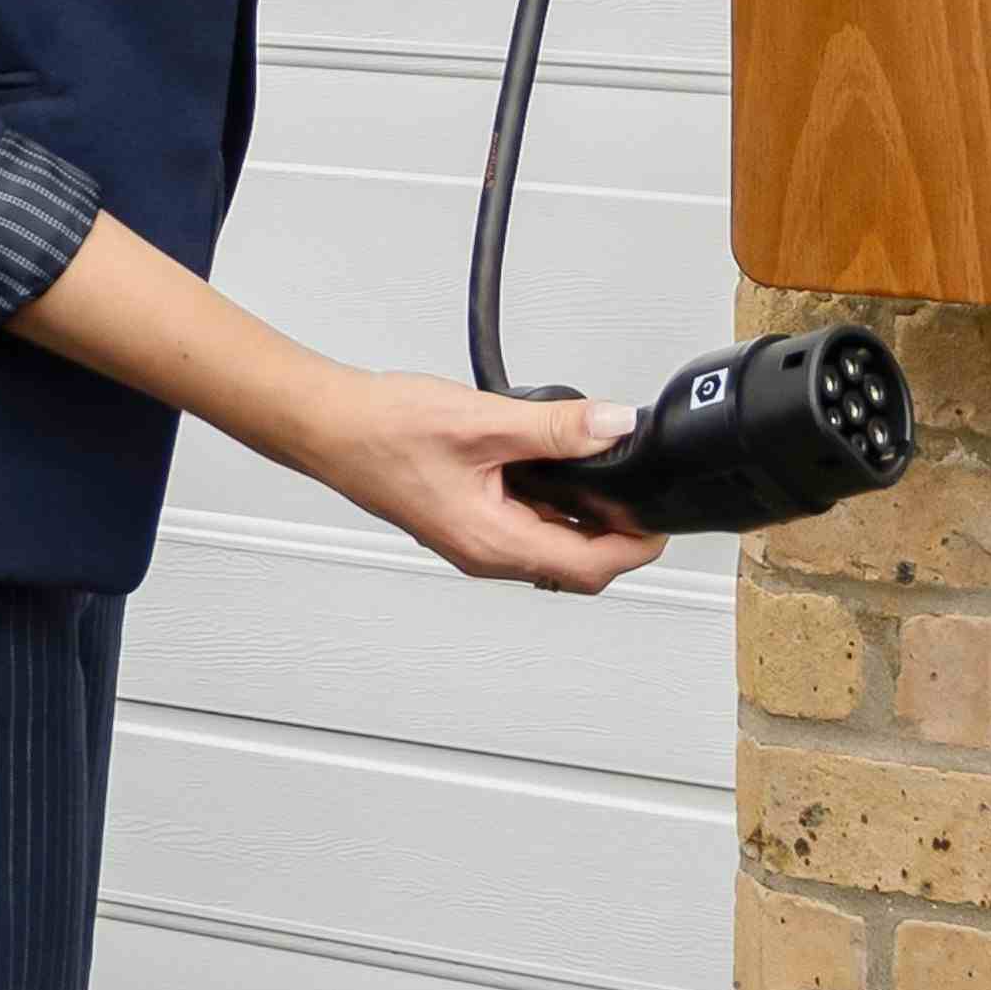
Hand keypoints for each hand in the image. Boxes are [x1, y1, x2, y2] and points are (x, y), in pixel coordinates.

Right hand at [282, 369, 671, 592]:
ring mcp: (475, 540)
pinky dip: (552, 502)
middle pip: (577, 566)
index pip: (591, 567)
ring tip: (600, 466)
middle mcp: (486, 553)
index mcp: (494, 543)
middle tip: (637, 488)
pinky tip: (552, 461)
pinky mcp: (466, 520)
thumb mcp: (484, 421)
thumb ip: (556, 428)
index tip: (661, 518)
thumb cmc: (383, 432)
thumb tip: (613, 427)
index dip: (637, 545)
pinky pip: (525, 526)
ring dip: (584, 515)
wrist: (329, 426)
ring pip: (551, 545)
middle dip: (617, 533)